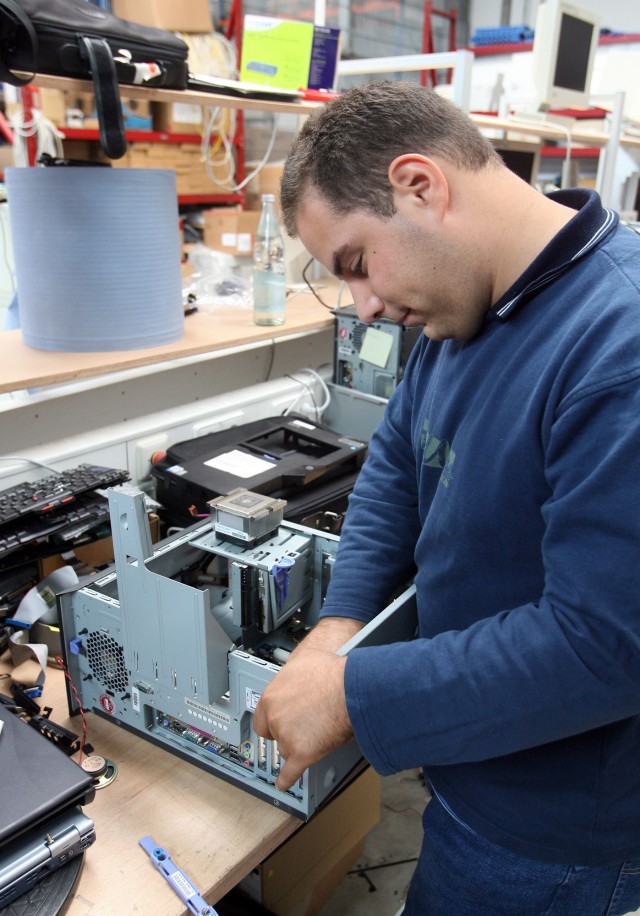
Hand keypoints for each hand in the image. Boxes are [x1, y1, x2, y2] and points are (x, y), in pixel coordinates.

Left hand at [253, 623, 358, 790]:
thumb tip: (294, 676)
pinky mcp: (302, 754)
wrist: (350, 688)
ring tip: (316, 734)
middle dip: (285, 733)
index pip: (261, 718)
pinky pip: (290, 773)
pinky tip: (284, 783)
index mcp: (271, 697)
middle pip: (274, 735)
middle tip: (300, 727)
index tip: (276, 725)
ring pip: (286, 751)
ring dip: (298, 746)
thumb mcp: (302, 662)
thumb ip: (291, 676)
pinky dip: (287, 779)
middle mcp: (275, 718)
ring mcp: (287, 737)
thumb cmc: (332, 673)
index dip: (272, 721)